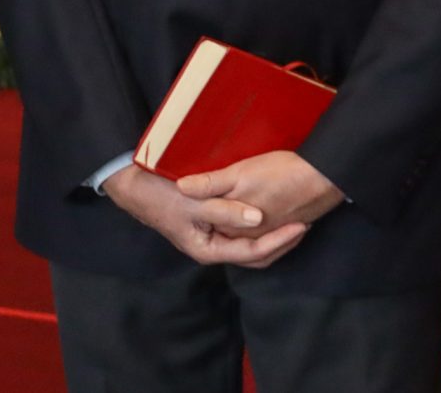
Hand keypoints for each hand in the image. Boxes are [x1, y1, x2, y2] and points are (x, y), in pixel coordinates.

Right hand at [103, 164, 308, 266]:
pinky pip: (242, 230)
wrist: (135, 186)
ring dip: (273, 234)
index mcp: (208, 249)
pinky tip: (272, 210)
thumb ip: (227, 210)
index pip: (253, 251)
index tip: (301, 225)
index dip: (279, 240)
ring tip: (296, 218)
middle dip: (281, 242)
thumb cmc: (163, 194)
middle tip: (306, 223)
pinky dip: (260, 223)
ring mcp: (212, 237)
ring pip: (249, 244)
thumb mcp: (196, 202)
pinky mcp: (212, 224)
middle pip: (255, 254)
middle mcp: (212, 248)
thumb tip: (258, 218)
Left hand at [177, 151, 344, 236]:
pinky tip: (259, 216)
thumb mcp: (240, 174)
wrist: (325, 177)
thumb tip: (180, 189)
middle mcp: (254, 240)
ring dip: (239, 230)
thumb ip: (210, 185)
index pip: (211, 230)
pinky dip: (259, 230)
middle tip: (206, 208)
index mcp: (237, 232)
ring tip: (231, 213)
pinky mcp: (289, 229)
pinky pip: (270, 238)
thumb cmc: (281, 174)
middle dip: (218, 226)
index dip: (200, 215)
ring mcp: (273, 237)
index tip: (190, 201)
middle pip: (230, 237)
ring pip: (250, 240)